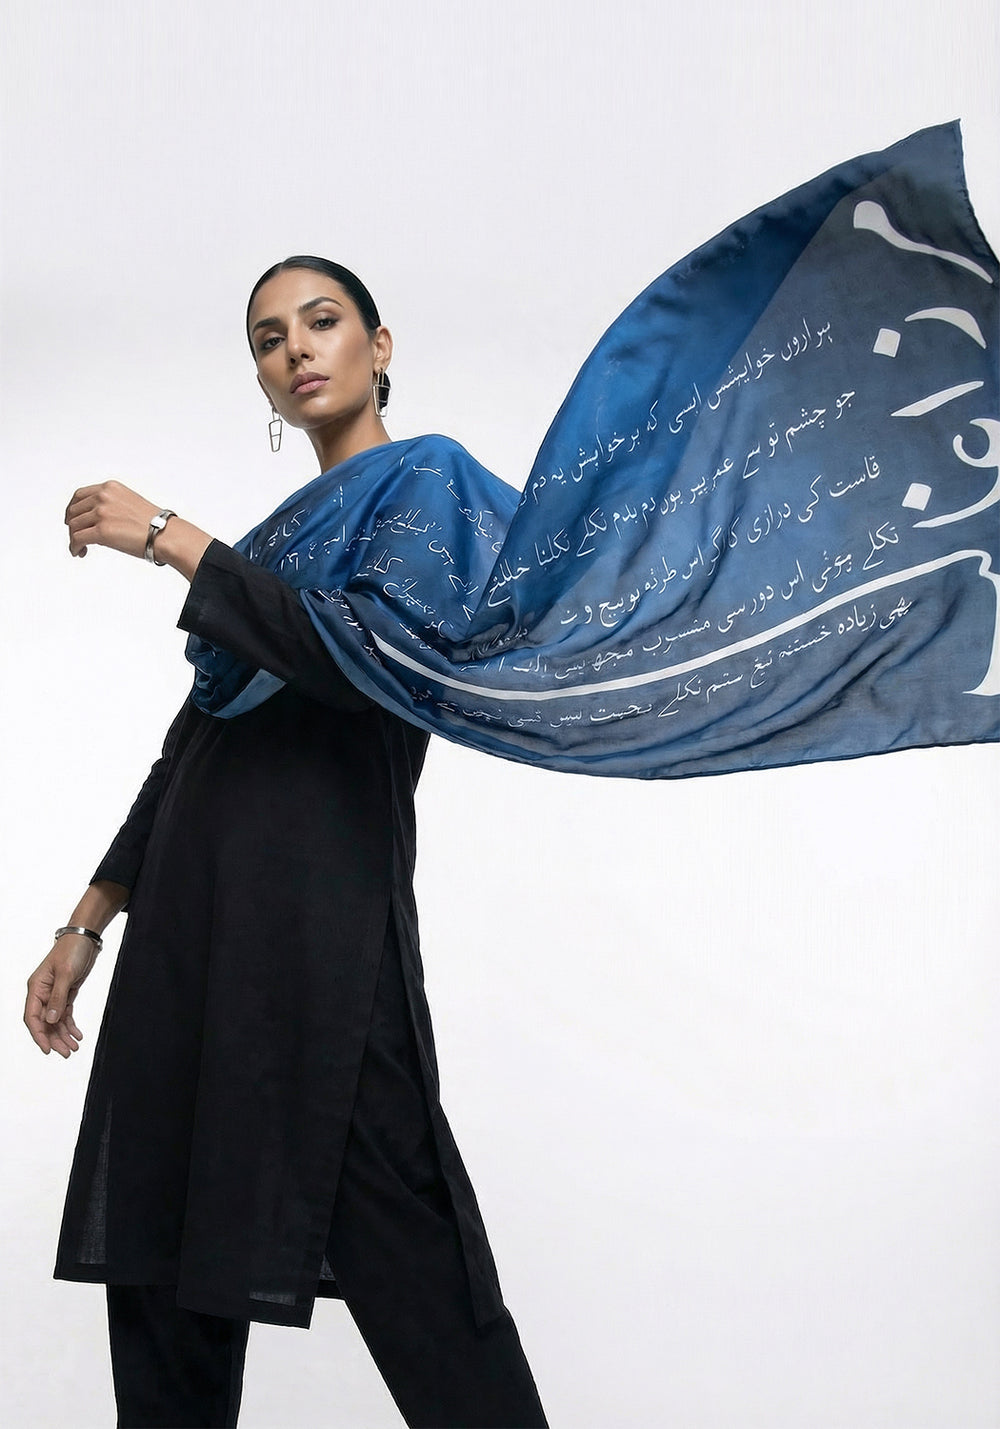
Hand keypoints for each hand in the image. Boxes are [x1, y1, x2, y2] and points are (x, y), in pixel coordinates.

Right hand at [24, 934, 99, 1056]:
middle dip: (54, 1038)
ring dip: (64, 1035)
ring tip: (73, 1047)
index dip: (39, 1035)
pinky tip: (77, 1035)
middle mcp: (43, 993)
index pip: (33, 1017)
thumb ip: (58, 998)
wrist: (86, 938)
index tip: (47, 1049)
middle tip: (66, 1052)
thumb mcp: (66, 973)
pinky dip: (70, 1025)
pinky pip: (65, 1014)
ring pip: (55, 1021)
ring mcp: (54, 994)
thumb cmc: (72, 950)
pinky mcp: (66, 993)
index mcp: (36, 987)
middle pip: (45, 1022)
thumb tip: (50, 1020)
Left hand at [65, 480, 162, 559]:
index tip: (71, 518)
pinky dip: (74, 546)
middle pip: (74, 511)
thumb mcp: (130, 503)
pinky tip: (79, 552)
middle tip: (76, 536)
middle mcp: (103, 497)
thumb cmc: (155, 524)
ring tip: (80, 548)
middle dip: (72, 525)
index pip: (80, 495)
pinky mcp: (101, 531)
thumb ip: (112, 505)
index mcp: (110, 488)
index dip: (72, 508)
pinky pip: (77, 539)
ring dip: (73, 538)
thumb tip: (98, 520)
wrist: (165, 534)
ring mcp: (101, 513)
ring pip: (74, 526)